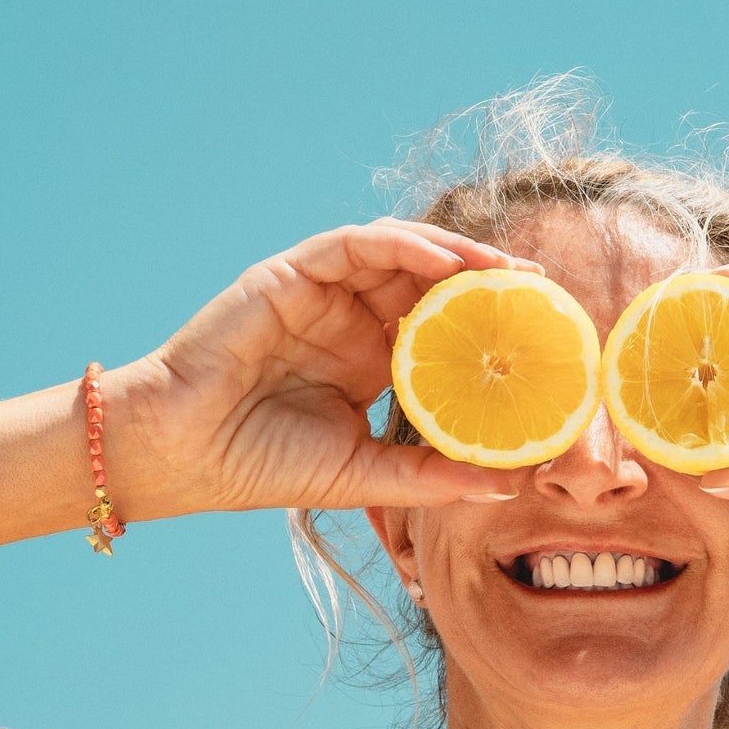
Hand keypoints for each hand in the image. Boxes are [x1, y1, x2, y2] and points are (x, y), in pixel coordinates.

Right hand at [101, 219, 544, 517]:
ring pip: (401, 253)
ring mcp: (322, 294)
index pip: (442, 330)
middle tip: (541, 291)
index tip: (544, 337)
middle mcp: (350, 323)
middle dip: (487, 282)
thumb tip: (509, 484)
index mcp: (369, 364)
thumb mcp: (365, 474)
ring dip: (456, 255)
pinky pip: (357, 243)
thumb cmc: (263, 466)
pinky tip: (445, 262)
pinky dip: (404, 244)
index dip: (490, 327)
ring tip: (505, 269)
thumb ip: (432, 475)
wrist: (184, 453)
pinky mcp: (292, 273)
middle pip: (431, 285)